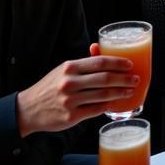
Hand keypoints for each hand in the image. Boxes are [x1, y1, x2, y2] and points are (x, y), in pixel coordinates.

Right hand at [15, 48, 136, 136]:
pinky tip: (116, 103)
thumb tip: (99, 47)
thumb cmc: (51, 86)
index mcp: (70, 67)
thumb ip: (83, 62)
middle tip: (136, 79)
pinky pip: (96, 110)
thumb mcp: (64, 69)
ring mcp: (70, 101)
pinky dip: (108, 106)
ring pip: (103, 95)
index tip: (130, 64)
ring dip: (121, 93)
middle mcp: (70, 83)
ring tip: (130, 90)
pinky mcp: (71, 117)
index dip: (118, 63)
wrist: (28, 109)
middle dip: (124, 79)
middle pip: (105, 79)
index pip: (100, 62)